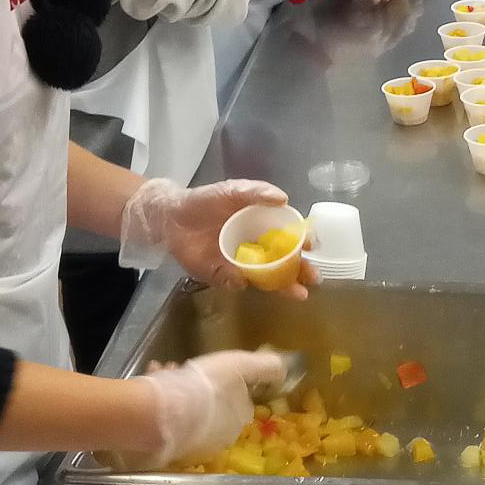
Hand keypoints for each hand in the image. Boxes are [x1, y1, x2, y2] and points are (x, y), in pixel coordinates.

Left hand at [118, 177, 315, 292]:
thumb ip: (256, 192)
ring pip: (267, 278)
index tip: (312, 247)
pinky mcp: (220, 275)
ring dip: (284, 287)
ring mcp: (240, 264)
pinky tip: (243, 281)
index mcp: (263, 227)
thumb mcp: (233, 190)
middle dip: (301, 272)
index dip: (303, 242)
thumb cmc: (206, 201)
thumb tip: (283, 199)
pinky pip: (234, 282)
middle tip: (313, 278)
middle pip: (285, 263)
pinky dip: (239, 282)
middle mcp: (256, 248)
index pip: (290, 237)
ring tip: (300, 294)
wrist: (171, 216)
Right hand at [138, 350, 295, 465]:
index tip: (210, 370)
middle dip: (198, 388)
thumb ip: (266, 368)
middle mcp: (220, 438)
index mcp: (239, 420)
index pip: (239, 401)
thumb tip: (284, 371)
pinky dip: (161, 403)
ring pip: (188, 412)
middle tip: (182, 370)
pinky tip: (152, 385)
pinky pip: (168, 420)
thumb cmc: (206, 387)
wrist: (162, 413)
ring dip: (177, 393)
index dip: (225, 383)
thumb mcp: (242, 366)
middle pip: (211, 406)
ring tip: (163, 374)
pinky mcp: (169, 448)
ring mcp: (193, 445)